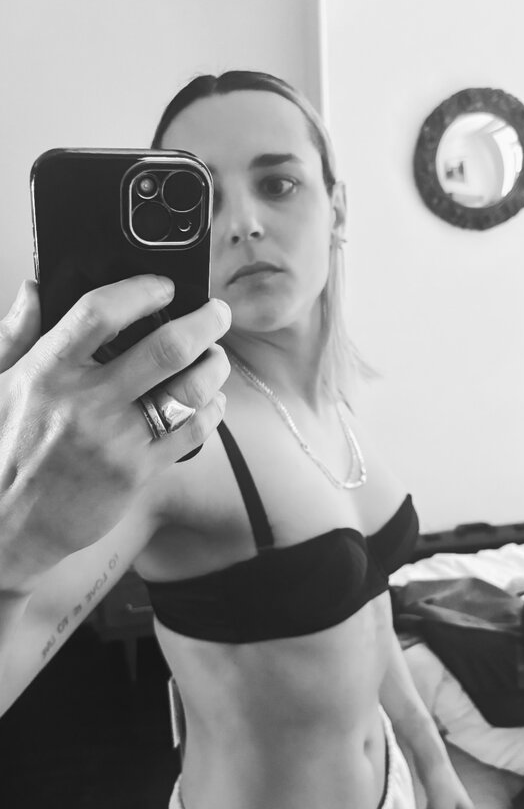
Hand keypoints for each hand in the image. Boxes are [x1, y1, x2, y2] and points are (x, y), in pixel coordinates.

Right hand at [0, 277, 230, 589]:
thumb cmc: (2, 453)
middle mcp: (86, 402)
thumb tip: (35, 286)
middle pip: (166, 347)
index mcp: (48, 372)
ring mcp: (116, 439)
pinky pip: (192, 433)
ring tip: (216, 357)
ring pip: (189, 389)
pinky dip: (211, 410)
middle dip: (205, 322)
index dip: (141, 289)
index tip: (162, 285)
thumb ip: (17, 332)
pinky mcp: (137, 472)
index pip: (100, 312)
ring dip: (215, 365)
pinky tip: (210, 401)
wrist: (6, 524)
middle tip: (218, 313)